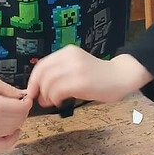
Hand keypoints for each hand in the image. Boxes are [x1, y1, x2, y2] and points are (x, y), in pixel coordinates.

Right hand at [0, 69, 30, 150]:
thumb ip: (11, 91)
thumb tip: (25, 96)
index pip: (22, 108)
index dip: (26, 103)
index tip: (25, 98)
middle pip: (19, 120)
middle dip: (22, 111)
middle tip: (18, 104)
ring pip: (13, 130)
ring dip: (17, 122)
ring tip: (11, 112)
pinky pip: (4, 145)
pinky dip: (11, 140)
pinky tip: (14, 131)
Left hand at [27, 47, 150, 106]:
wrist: (121, 76)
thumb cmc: (99, 76)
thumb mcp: (77, 66)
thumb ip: (60, 72)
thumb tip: (39, 87)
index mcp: (68, 52)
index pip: (42, 65)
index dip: (33, 80)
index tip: (32, 91)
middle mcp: (70, 57)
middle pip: (43, 74)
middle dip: (38, 89)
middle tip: (41, 100)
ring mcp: (76, 69)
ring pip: (49, 83)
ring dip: (46, 96)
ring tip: (51, 102)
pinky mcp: (81, 82)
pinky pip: (58, 91)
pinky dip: (55, 99)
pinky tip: (60, 102)